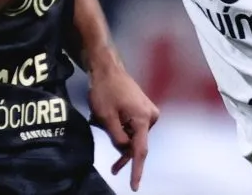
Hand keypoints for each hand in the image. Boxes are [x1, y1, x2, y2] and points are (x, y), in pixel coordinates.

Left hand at [87, 64, 159, 191]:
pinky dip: (121, 128)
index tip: (134, 186)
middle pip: (136, 143)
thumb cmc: (105, 89)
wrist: (106, 67)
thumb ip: (117, 138)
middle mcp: (151, 117)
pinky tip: (108, 119)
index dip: (136, 171)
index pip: (140, 151)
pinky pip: (133, 127)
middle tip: (112, 165)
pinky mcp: (143, 109)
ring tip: (100, 121)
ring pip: (133, 136)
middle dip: (121, 147)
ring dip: (118, 134)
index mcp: (143, 119)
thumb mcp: (106, 117)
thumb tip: (126, 152)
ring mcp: (148, 112)